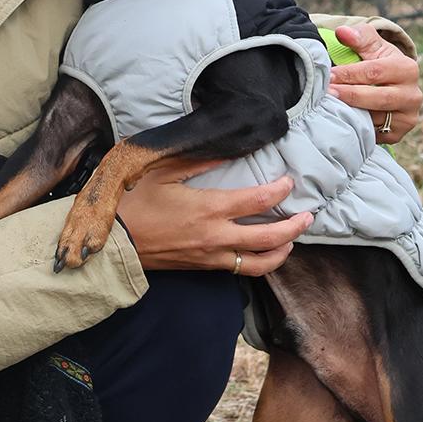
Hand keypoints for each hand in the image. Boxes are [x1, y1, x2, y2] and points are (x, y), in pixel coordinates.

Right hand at [116, 162, 312, 273]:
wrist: (115, 244)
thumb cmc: (135, 205)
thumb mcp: (163, 173)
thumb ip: (199, 162)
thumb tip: (229, 151)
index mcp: (209, 208)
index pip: (258, 200)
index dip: (280, 189)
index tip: (288, 180)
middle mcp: (216, 236)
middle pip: (270, 237)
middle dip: (295, 226)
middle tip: (308, 215)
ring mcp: (212, 257)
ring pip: (261, 263)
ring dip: (282, 251)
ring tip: (292, 240)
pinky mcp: (205, 269)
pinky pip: (241, 270)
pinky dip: (259, 263)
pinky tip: (264, 254)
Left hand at [328, 22, 421, 143]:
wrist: (391, 85)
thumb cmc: (377, 61)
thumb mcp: (372, 45)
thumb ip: (359, 37)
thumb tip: (342, 32)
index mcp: (407, 69)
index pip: (374, 72)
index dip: (349, 73)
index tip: (328, 74)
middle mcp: (412, 95)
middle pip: (378, 98)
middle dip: (350, 95)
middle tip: (327, 93)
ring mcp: (407, 117)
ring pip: (375, 119)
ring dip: (351, 114)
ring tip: (329, 108)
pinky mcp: (398, 134)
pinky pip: (374, 134)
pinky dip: (357, 128)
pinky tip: (341, 120)